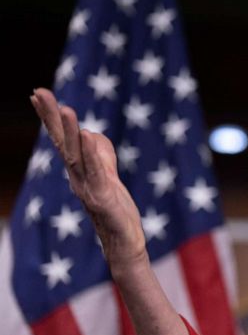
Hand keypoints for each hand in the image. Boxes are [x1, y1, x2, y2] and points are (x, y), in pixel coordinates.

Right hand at [30, 88, 147, 269]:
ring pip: (76, 155)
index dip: (49, 117)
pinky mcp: (104, 197)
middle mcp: (78, 176)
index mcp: (79, 169)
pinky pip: (96, 172)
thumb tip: (90, 134)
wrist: (123, 242)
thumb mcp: (108, 175)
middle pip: (62, 142)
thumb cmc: (116, 209)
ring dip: (70, 132)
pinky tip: (87, 136)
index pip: (61, 139)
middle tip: (39, 92)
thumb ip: (99, 154)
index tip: (37, 93)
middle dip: (51, 117)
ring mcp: (88, 187)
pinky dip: (91, 154)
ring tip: (66, 108)